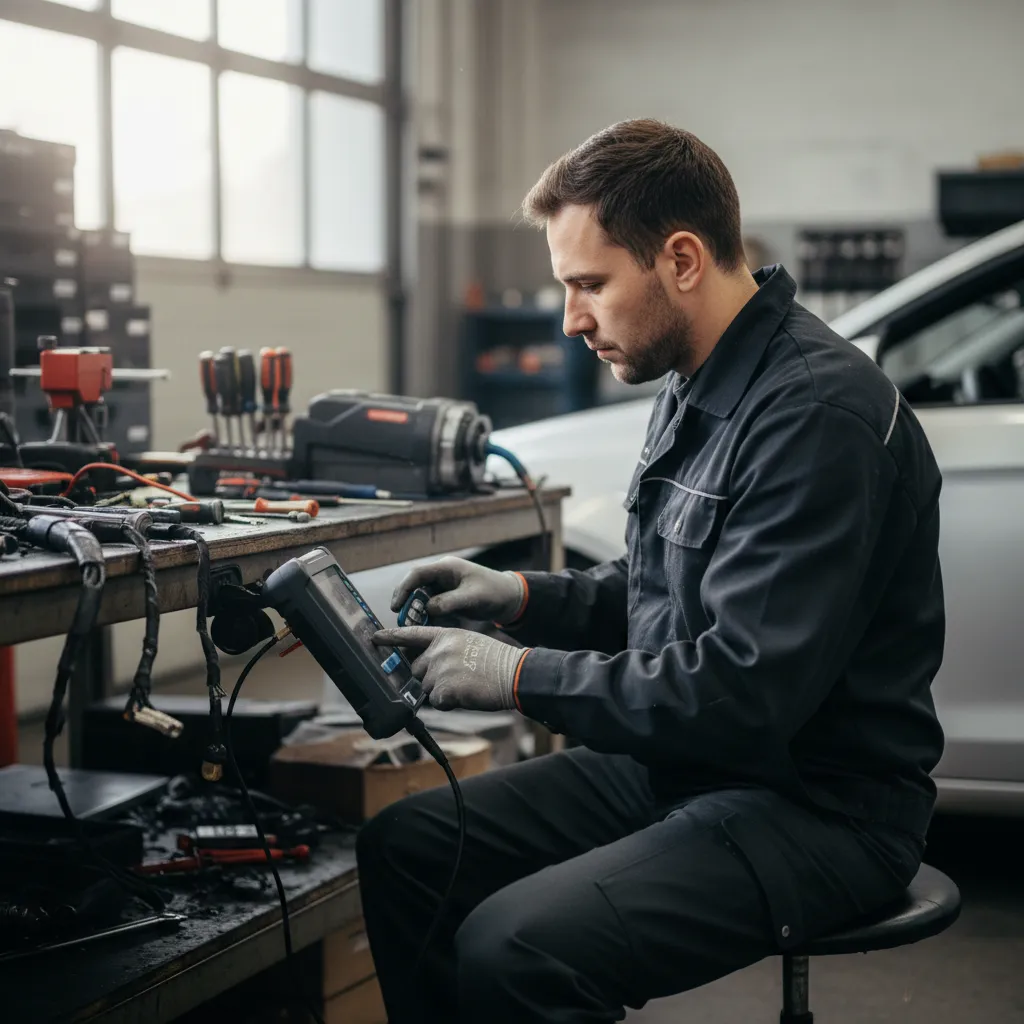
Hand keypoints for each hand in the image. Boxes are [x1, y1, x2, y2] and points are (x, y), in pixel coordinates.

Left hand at [372, 626, 527, 711]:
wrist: (513, 673)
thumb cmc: (494, 661)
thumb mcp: (467, 643)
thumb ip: (444, 649)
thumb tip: (425, 666)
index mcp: (445, 635)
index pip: (411, 634)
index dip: (391, 637)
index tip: (374, 638)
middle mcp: (438, 650)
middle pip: (416, 670)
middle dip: (430, 678)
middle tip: (456, 678)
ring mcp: (440, 669)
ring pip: (426, 688)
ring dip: (442, 692)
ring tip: (465, 685)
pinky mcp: (444, 689)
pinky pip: (437, 703)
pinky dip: (450, 703)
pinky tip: (466, 694)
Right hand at [389, 557, 524, 624]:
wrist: (509, 598)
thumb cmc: (493, 592)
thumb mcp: (472, 597)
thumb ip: (450, 602)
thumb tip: (427, 608)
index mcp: (446, 568)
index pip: (417, 575)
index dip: (403, 589)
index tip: (395, 607)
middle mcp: (441, 575)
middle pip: (415, 586)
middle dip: (406, 603)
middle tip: (401, 620)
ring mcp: (443, 587)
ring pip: (420, 598)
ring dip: (414, 612)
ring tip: (409, 628)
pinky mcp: (447, 599)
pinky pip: (430, 607)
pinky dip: (425, 617)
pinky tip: (422, 628)